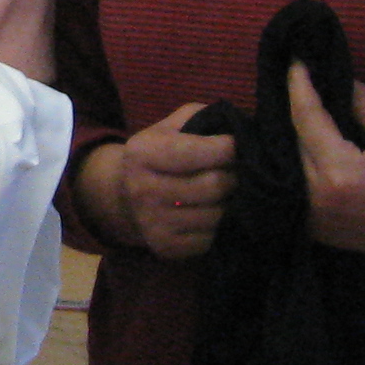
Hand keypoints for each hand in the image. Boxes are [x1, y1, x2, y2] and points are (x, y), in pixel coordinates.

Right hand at [75, 106, 235, 262]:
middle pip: (212, 185)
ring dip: (231, 202)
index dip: (229, 146)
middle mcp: (142, 189)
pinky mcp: (165, 247)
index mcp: (142, 152)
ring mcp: (152, 223)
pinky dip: (221, 225)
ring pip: (216, 214)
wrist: (124, 196)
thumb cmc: (158, 155)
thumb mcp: (169, 127)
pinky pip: (210, 238)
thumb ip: (200, 116)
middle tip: (239, 170)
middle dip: (235, 176)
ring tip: (230, 191)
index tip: (239, 143)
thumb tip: (237, 128)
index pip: (200, 151)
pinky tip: (216, 212)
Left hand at [285, 67, 364, 281]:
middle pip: (291, 140)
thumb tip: (333, 79)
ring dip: (290, 132)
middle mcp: (317, 198)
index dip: (299, 85)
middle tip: (299, 75)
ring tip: (299, 101)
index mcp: (341, 173)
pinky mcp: (314, 229)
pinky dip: (296, 160)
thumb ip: (363, 104)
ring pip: (288, 162)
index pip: (306, 118)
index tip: (295, 59)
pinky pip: (294, 185)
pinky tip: (305, 139)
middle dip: (293, 105)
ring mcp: (312, 219)